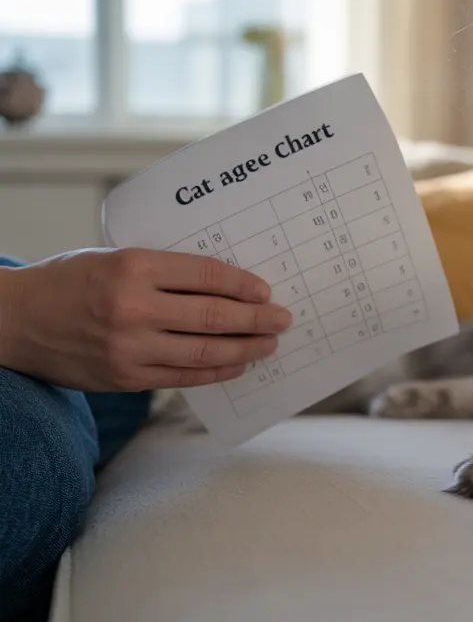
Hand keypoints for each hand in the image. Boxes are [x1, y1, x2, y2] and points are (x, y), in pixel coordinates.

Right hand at [0, 248, 290, 391]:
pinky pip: (183, 377)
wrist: (14, 320)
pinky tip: (236, 365)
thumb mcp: (114, 258)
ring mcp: (129, 347)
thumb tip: (224, 283)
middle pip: (214, 316)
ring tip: (268, 344)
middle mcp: (134, 308)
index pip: (207, 275)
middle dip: (257, 319)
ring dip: (245, 349)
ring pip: (204, 352)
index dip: (244, 285)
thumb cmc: (69, 281)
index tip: (266, 291)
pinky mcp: (125, 377)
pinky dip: (216, 372)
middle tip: (282, 319)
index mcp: (134, 267)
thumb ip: (163, 270)